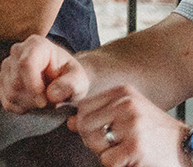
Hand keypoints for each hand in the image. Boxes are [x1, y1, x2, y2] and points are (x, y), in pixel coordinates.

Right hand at [0, 34, 90, 112]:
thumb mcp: (79, 80)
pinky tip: (34, 103)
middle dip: (34, 98)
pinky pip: (7, 101)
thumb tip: (52, 95)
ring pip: (10, 92)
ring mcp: (7, 65)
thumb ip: (71, 84)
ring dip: (30, 104)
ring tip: (44, 101)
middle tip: (51, 102)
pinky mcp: (2, 80)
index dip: (32, 85)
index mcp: (36, 44)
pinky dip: (22, 108)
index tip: (44, 102)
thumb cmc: (70, 77)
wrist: (62, 80)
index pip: (25, 64)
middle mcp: (17, 51)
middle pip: (16, 81)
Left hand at [68, 85, 190, 166]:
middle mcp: (126, 105)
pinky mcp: (135, 147)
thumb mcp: (129, 114)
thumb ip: (100, 114)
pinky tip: (132, 160)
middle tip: (112, 147)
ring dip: (105, 153)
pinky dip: (116, 165)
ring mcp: (132, 125)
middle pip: (84, 124)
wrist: (186, 148)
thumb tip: (70, 122)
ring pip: (94, 142)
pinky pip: (107, 160)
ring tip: (123, 151)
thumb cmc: (155, 133)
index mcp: (123, 93)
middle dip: (92, 140)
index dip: (86, 124)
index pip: (84, 107)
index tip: (101, 132)